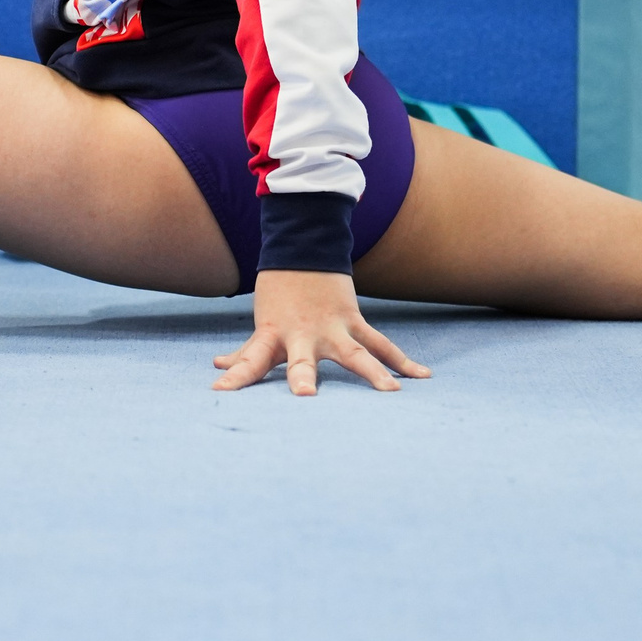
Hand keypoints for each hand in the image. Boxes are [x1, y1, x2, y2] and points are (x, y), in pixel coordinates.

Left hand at [213, 269, 429, 396]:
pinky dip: (402, 361)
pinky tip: (423, 376)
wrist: (305, 246)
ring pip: (356, 354)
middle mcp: (303, 336)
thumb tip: (218, 368)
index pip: (249, 360)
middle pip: (302, 360)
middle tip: (306, 395)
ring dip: (373, 373)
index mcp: (273, 335)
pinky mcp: (354, 321)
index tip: (219, 392)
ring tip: (391, 392)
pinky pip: (381, 344)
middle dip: (303, 376)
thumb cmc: (279, 292)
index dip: (235, 376)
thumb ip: (245, 351)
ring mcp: (333, 329)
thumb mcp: (262, 321)